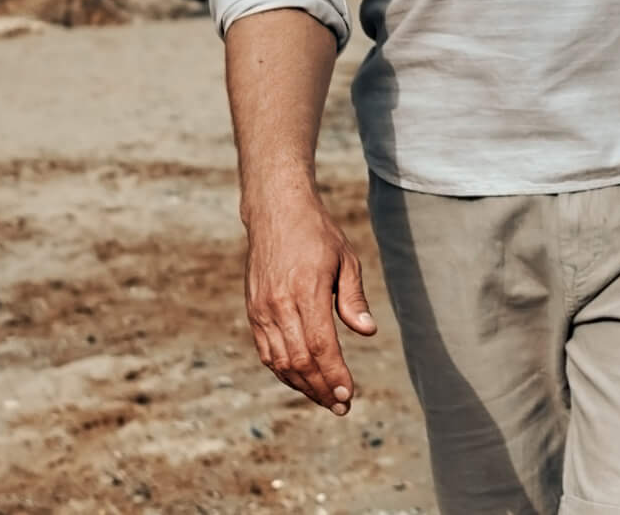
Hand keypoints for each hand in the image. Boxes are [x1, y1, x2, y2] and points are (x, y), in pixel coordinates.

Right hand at [241, 187, 375, 415]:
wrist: (276, 214)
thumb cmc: (318, 235)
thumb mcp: (346, 259)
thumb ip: (354, 298)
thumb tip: (367, 332)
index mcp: (305, 292)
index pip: (320, 346)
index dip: (334, 374)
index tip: (348, 394)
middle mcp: (278, 305)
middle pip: (300, 360)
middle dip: (321, 388)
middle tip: (341, 406)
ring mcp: (261, 310)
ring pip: (280, 361)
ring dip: (302, 385)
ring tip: (325, 399)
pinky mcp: (253, 311)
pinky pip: (267, 351)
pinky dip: (283, 370)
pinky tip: (300, 380)